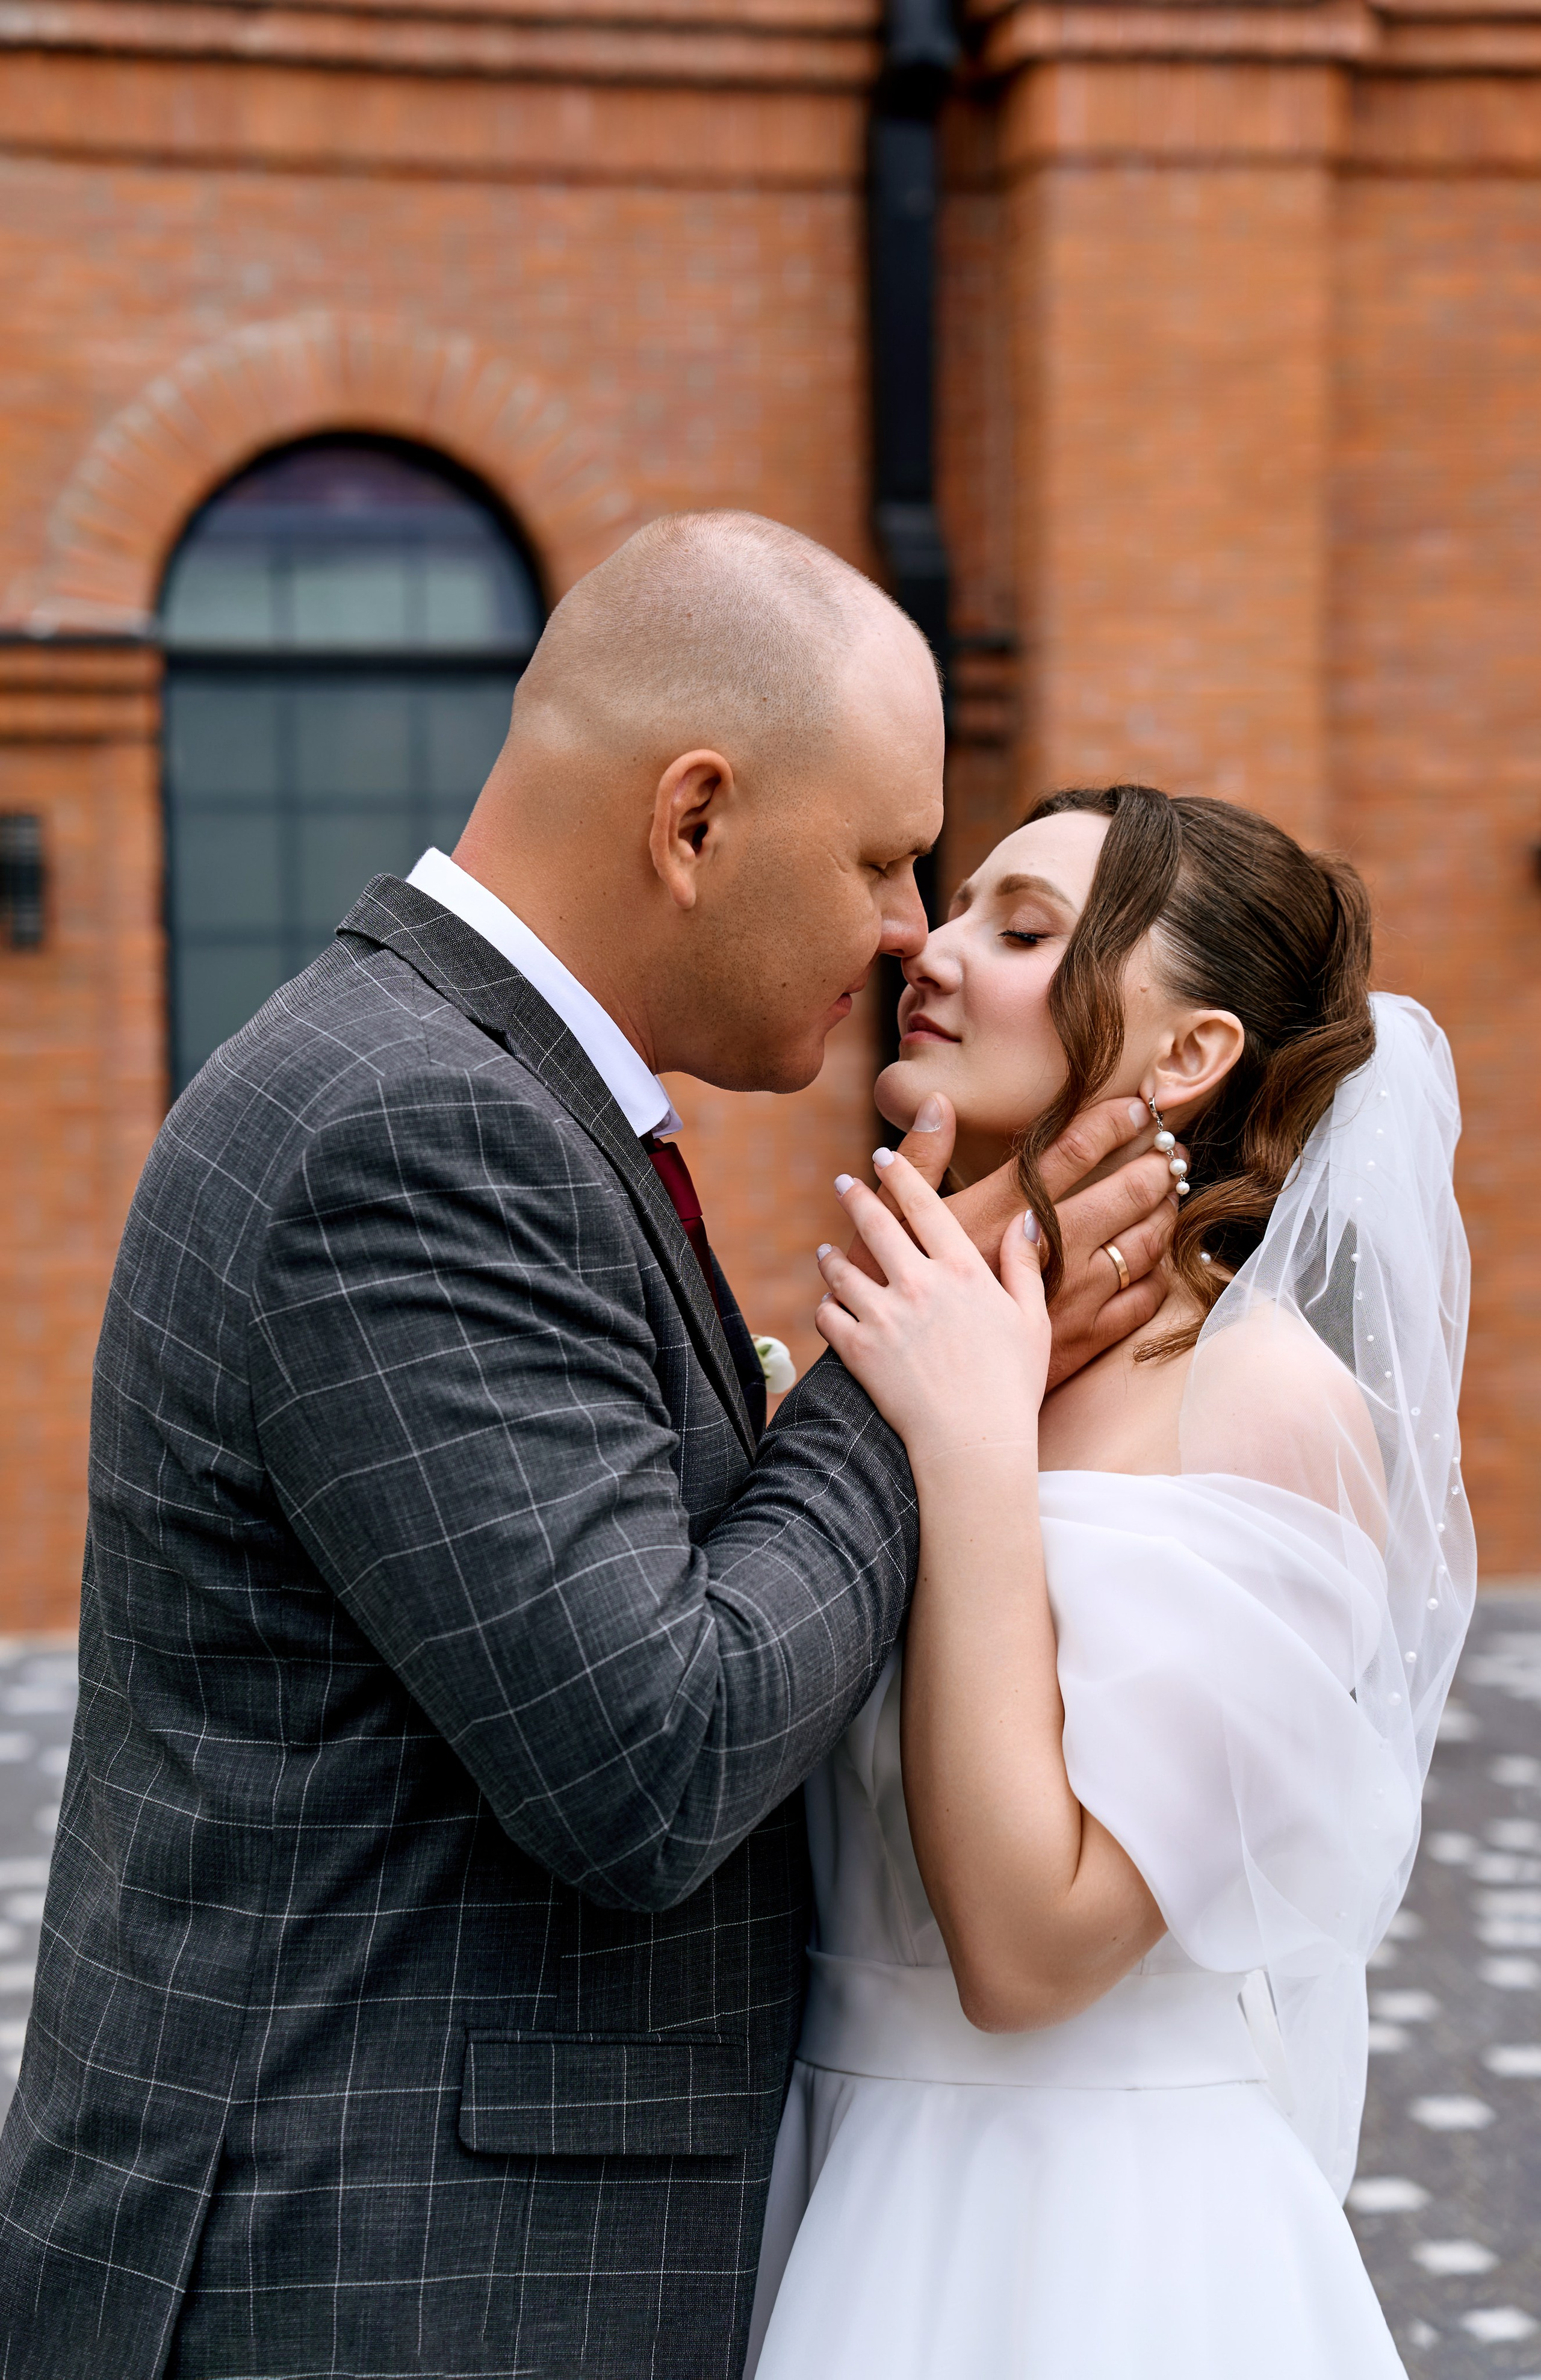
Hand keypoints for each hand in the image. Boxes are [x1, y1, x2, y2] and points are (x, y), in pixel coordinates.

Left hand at [814, 1151, 1049, 1459]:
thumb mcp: (1032, 1320)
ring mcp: (884, 1316)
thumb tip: (1025, 1220)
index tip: (883, 1157)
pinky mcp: (858, 1350)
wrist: (974, 1444)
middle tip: (842, 1182)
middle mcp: (919, 1284)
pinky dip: (826, 1307)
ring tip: (827, 1252)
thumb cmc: (1012, 1385)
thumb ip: (1023, 1265)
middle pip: (875, 1224)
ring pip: (841, 1269)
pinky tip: (829, 1304)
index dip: (901, 1176)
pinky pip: (828, 1315)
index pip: (924, 1206)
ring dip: (832, 1256)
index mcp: (963, 1271)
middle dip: (855, 1196)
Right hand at [840, 1095, 1177, 1393]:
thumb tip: (938, 1103)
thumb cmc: (896, 1301)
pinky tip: (1158, 1261)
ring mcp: (1073, 1296)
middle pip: (1123, 1194)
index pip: (1072, 1151)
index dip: (1110, 1123)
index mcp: (1005, 1214)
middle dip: (1155, 1167)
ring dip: (1163, 1214)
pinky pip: (1142, 1300)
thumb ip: (922, 1162)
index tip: (1136, 1108)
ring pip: (1142, 1245)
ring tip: (1169, 1196)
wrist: (923, 1386)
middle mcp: (1048, 1250)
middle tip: (1170, 1151)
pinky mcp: (1087, 1338)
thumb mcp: (893, 1225)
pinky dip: (1158, 1276)